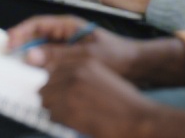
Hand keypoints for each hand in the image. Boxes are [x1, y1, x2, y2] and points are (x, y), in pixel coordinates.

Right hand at [7, 16, 141, 78]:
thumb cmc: (117, 56)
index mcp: (68, 26)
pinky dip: (41, 69)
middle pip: (35, 37)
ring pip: (41, 51)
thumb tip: (31, 56)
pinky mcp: (69, 62)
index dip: (21, 32)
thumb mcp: (86, 56)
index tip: (10, 43)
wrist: (138, 68)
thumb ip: (58, 55)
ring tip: (17, 67)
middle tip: (6, 55)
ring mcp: (66, 48)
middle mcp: (65, 35)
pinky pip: (50, 63)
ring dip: (30, 58)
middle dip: (21, 45)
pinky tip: (36, 77)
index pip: (37, 25)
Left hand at [41, 56, 184, 137]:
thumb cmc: (124, 102)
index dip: (55, 85)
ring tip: (71, 116)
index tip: (58, 93)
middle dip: (53, 98)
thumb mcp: (102, 77)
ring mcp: (70, 91)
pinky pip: (52, 116)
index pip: (52, 71)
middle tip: (65, 108)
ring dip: (55, 110)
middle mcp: (74, 73)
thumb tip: (58, 84)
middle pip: (46, 86)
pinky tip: (75, 122)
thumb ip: (80, 76)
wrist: (138, 118)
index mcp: (83, 63)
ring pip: (47, 101)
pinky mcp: (69, 109)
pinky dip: (60, 121)